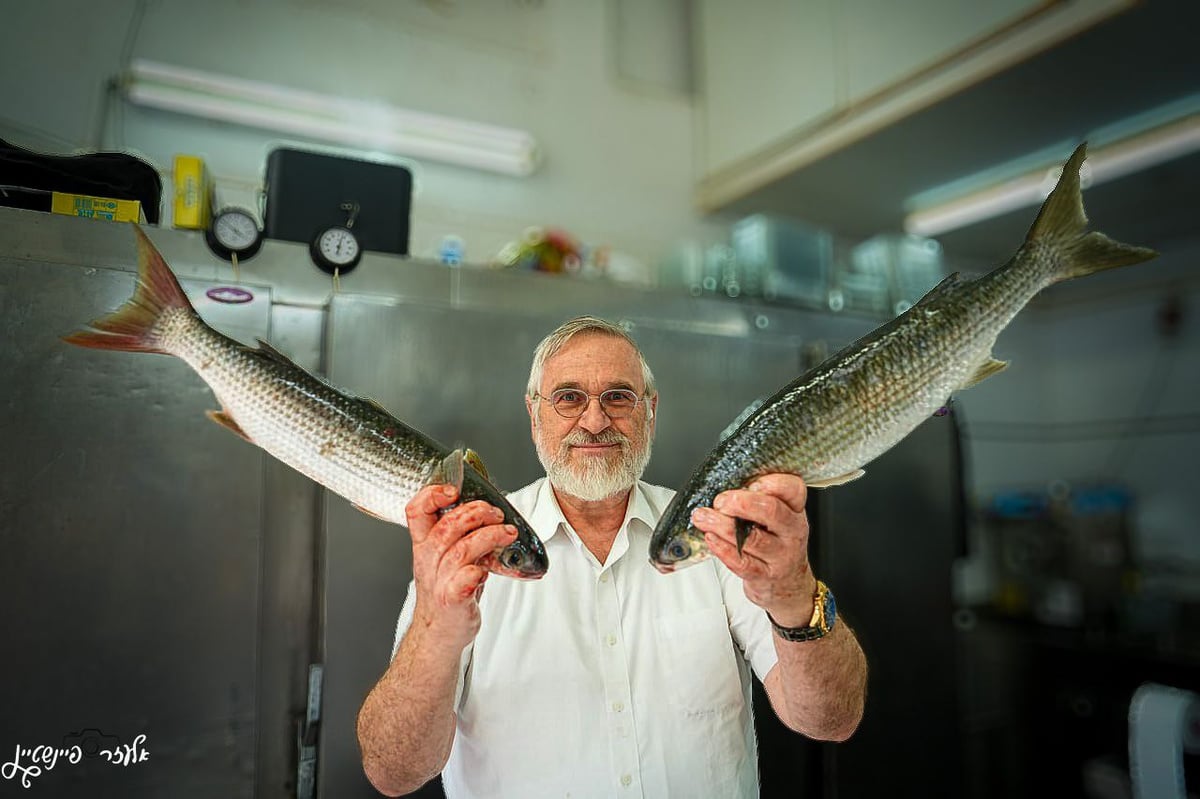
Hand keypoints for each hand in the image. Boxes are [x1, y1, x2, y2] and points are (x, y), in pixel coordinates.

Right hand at [405, 483, 517, 652]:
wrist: (439, 633)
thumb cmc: (447, 591)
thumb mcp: (447, 558)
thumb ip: (461, 535)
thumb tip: (488, 510)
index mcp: (425, 546)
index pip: (416, 512)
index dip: (431, 495)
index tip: (453, 491)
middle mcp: (428, 561)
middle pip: (446, 526)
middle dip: (476, 513)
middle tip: (496, 514)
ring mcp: (439, 581)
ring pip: (460, 550)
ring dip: (489, 536)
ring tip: (508, 533)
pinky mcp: (453, 600)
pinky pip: (462, 581)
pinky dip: (475, 573)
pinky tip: (486, 571)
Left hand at [689, 474, 817, 626]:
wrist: (787, 585)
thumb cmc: (776, 543)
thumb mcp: (776, 519)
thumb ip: (758, 500)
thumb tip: (723, 483)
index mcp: (794, 510)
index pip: (793, 489)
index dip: (773, 483)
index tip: (751, 482)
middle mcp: (791, 531)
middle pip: (772, 511)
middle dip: (742, 503)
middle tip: (721, 501)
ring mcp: (780, 556)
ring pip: (752, 538)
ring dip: (722, 525)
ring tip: (703, 517)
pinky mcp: (764, 576)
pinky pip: (742, 563)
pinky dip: (722, 549)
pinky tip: (710, 538)